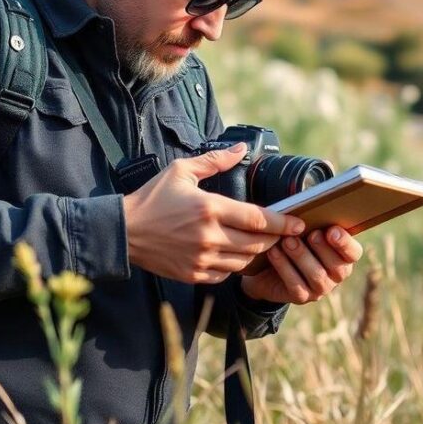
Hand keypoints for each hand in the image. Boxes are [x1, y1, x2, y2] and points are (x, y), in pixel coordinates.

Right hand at [123, 143, 305, 283]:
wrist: (124, 232)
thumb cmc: (152, 198)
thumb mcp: (181, 171)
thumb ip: (215, 160)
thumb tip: (242, 149)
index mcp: (209, 208)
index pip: (257, 219)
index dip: (282, 223)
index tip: (298, 223)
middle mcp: (209, 236)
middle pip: (257, 243)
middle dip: (274, 239)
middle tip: (282, 233)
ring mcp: (202, 259)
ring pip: (244, 262)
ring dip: (256, 253)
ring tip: (260, 242)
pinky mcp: (194, 275)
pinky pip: (226, 274)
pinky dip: (235, 265)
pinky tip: (235, 254)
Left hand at [240, 226, 361, 303]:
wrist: (268, 266)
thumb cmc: (294, 239)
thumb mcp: (304, 230)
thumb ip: (313, 223)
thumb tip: (311, 210)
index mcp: (343, 256)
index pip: (353, 252)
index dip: (345, 243)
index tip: (332, 231)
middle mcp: (336, 275)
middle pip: (337, 266)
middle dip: (322, 248)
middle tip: (310, 234)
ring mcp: (320, 288)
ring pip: (316, 275)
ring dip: (301, 256)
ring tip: (287, 241)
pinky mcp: (301, 297)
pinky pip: (295, 284)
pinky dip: (284, 267)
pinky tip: (274, 252)